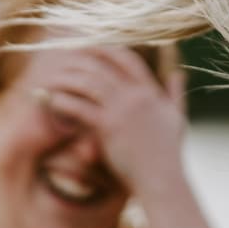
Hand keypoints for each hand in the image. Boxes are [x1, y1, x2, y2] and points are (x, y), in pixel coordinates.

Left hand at [34, 48, 187, 196]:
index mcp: (150, 92)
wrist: (162, 180)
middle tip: (61, 61)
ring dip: (66, 79)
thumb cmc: (168, 155)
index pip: (128, 59)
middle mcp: (136, 97)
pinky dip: (62, 101)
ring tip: (50, 81)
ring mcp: (122, 111)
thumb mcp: (177, 119)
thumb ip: (175, 94)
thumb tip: (178, 74)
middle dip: (79, 60)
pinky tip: (50, 101)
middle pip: (102, 66)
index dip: (106, 49)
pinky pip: (79, 107)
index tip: (89, 46)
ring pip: (88, 83)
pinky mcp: (109, 128)